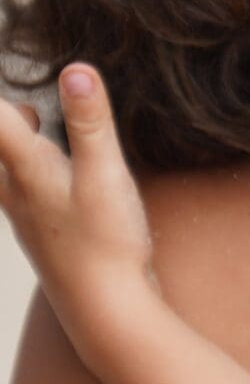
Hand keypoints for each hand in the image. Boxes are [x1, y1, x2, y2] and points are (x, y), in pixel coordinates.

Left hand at [0, 67, 154, 355]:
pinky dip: (36, 174)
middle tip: (29, 106)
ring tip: (41, 128)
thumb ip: (90, 122)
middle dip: (9, 120)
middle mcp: (16, 191)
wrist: (106, 313)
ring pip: (9, 172)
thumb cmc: (105, 245)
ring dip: (20, 147)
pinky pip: (27, 195)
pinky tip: (66, 181)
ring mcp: (27, 217)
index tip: (13, 96)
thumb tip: (76, 69)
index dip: (3, 106)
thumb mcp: (105, 174)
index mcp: (25, 168)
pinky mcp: (46, 236)